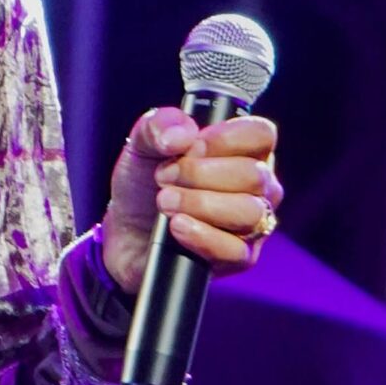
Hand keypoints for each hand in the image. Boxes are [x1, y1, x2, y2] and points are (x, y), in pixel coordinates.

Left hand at [100, 107, 282, 297]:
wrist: (124, 233)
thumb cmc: (144, 185)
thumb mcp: (141, 146)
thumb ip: (158, 126)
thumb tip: (182, 134)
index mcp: (243, 151)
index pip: (261, 135)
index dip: (226, 139)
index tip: (190, 147)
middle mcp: (257, 186)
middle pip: (254, 175)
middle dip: (201, 174)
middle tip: (163, 177)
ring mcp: (253, 224)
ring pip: (249, 212)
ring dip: (200, 204)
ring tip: (164, 202)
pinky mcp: (239, 258)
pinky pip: (236, 250)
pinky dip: (202, 236)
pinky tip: (176, 227)